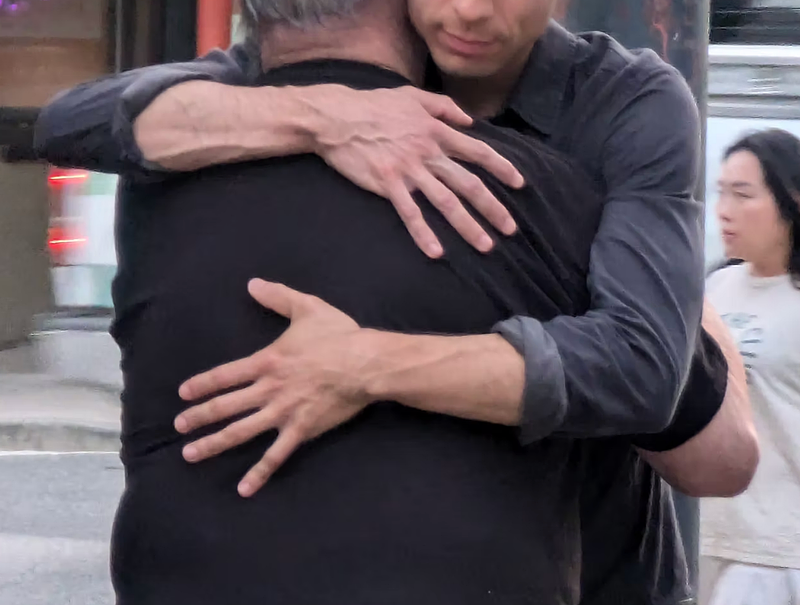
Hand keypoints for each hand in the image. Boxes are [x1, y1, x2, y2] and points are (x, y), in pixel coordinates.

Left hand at [175, 279, 374, 496]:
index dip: (201, 385)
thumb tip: (252, 284)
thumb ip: (278, 296)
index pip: (224, 375)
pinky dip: (259, 473)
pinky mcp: (301, 430)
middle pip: (225, 405)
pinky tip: (243, 489)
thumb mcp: (307, 307)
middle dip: (198, 417)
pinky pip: (275, 455)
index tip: (183, 394)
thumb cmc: (339, 335)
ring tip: (190, 454)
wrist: (366, 363)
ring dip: (213, 444)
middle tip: (178, 427)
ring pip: (241, 431)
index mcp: (267, 361)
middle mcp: (268, 389)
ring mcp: (283, 412)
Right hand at [307, 85, 523, 256]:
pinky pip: (410, 213)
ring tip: (485, 246)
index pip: (478, 152)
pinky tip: (436, 252)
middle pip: (468, 184)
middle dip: (493, 208)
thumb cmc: (373, 105)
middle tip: (510, 229)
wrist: (337, 118)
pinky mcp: (388, 184)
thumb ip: (444, 107)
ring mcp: (409, 171)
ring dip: (468, 226)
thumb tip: (469, 121)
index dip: (502, 168)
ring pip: (446, 202)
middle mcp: (428, 153)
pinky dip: (424, 234)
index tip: (520, 184)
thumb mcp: (413, 96)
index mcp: (437, 132)